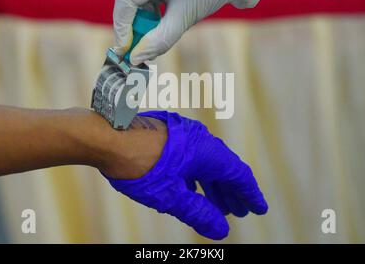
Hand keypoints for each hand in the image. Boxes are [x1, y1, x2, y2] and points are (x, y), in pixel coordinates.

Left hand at [103, 111, 267, 239]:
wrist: (106, 136)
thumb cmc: (138, 163)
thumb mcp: (170, 196)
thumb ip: (198, 213)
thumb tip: (222, 229)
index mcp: (206, 151)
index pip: (238, 174)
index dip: (250, 194)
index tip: (259, 208)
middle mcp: (199, 139)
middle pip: (224, 168)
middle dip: (232, 192)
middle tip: (239, 212)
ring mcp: (183, 135)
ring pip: (206, 163)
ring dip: (214, 185)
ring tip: (219, 205)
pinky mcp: (169, 135)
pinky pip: (192, 158)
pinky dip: (197, 177)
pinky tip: (192, 189)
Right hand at [113, 0, 272, 64]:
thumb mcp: (187, 15)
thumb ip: (161, 39)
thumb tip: (137, 58)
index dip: (123, 28)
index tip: (124, 51)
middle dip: (133, 26)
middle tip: (136, 50)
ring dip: (142, 18)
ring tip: (150, 39)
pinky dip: (151, 8)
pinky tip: (159, 22)